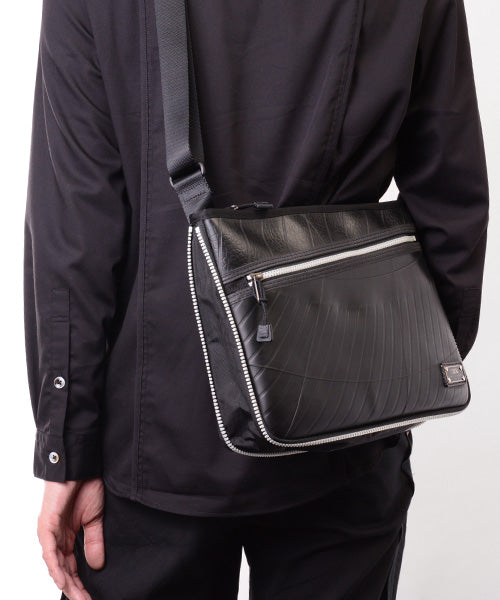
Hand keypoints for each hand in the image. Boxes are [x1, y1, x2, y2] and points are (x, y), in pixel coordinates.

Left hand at [37, 477, 104, 599]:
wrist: (82, 466)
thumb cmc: (87, 486)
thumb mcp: (95, 518)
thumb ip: (94, 541)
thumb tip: (97, 565)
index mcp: (67, 536)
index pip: (72, 566)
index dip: (81, 583)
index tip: (91, 597)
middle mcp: (56, 537)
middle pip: (63, 570)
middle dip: (74, 588)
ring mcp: (50, 532)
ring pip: (55, 564)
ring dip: (66, 582)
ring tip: (78, 597)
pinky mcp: (46, 525)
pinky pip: (50, 551)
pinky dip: (56, 567)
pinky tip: (63, 580)